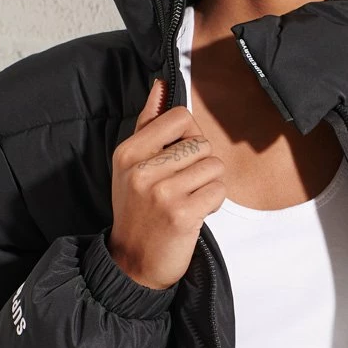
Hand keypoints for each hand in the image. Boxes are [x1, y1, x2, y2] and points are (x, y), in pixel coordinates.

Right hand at [107, 78, 226, 289]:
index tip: (180, 155)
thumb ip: (148, 123)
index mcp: (129, 152)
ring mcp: (162, 193)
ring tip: (188, 198)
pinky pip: (218, 190)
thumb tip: (161, 85)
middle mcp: (141, 170)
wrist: (132, 262)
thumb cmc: (137, 209)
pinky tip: (194, 212)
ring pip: (214, 166)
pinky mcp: (182, 214)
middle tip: (183, 185)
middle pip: (202, 143)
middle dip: (201, 164)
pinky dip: (213, 202)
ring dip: (208, 184)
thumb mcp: (131, 165)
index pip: (180, 117)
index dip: (189, 135)